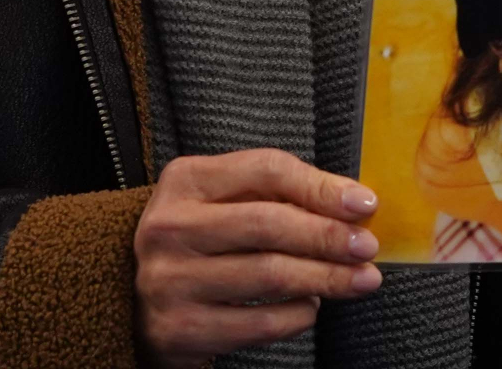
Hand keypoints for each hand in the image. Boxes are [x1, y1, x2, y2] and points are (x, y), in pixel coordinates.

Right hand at [133, 148, 383, 367]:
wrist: (134, 299)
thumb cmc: (199, 241)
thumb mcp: (223, 200)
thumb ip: (278, 194)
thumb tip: (352, 205)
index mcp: (185, 180)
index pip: (266, 170)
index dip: (321, 187)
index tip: (364, 204)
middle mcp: (170, 227)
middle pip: (269, 224)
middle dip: (328, 236)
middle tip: (368, 248)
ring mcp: (171, 281)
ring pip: (269, 275)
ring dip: (326, 278)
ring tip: (359, 280)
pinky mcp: (180, 329)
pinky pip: (259, 323)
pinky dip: (298, 315)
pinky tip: (312, 306)